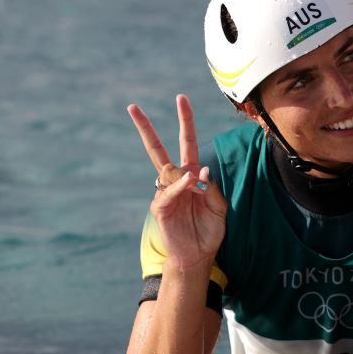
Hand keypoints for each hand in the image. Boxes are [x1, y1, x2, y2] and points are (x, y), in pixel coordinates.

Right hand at [129, 94, 226, 268]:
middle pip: (157, 149)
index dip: (186, 121)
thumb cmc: (209, 230)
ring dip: (183, 174)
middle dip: (146, 128)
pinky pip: (168, 191)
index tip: (181, 99)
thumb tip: (201, 170)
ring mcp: (165, 193)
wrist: (198, 254)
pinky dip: (179, 187)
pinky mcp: (160, 207)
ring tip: (195, 185)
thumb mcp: (220, 207)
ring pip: (168, 171)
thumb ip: (212, 188)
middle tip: (132, 107)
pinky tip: (189, 184)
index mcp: (191, 175)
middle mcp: (176, 181)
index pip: (187, 142)